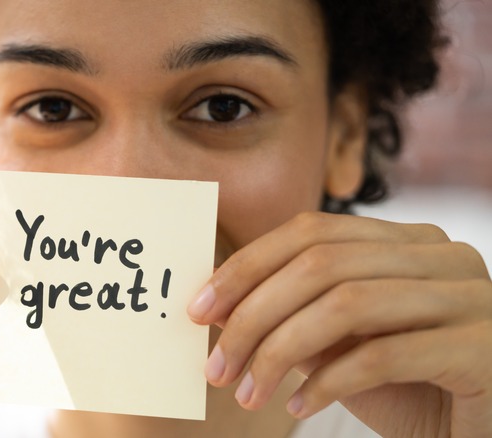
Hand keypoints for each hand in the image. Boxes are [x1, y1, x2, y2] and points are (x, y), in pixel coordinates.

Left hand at [188, 212, 491, 436]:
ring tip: (247, 393)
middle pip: (321, 264)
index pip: (310, 232)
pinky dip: (327, 383)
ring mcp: (470, 297)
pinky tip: (297, 409)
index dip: (247, 267)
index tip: (200, 309)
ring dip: (280, 352)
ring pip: (346, 304)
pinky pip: (383, 356)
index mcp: (407, 241)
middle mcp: (442, 255)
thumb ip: (291, 317)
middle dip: (254, 316)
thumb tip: (217, 306)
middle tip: (216, 366)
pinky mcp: (483, 348)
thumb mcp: (339, 346)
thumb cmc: (407, 389)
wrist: (477, 434)